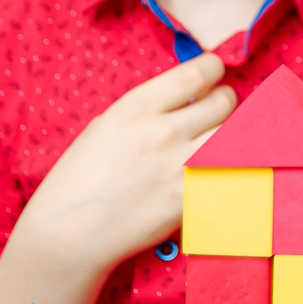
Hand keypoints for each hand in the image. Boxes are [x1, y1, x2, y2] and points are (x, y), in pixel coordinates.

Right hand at [13, 52, 236, 274]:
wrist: (68, 234)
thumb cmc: (78, 180)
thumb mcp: (105, 127)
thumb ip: (146, 111)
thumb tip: (185, 99)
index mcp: (137, 108)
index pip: (198, 73)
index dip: (214, 69)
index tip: (214, 74)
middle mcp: (163, 132)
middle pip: (224, 103)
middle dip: (225, 102)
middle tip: (219, 110)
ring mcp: (179, 167)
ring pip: (234, 136)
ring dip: (233, 134)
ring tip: (222, 138)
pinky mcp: (190, 199)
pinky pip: (229, 173)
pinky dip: (229, 168)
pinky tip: (219, 169)